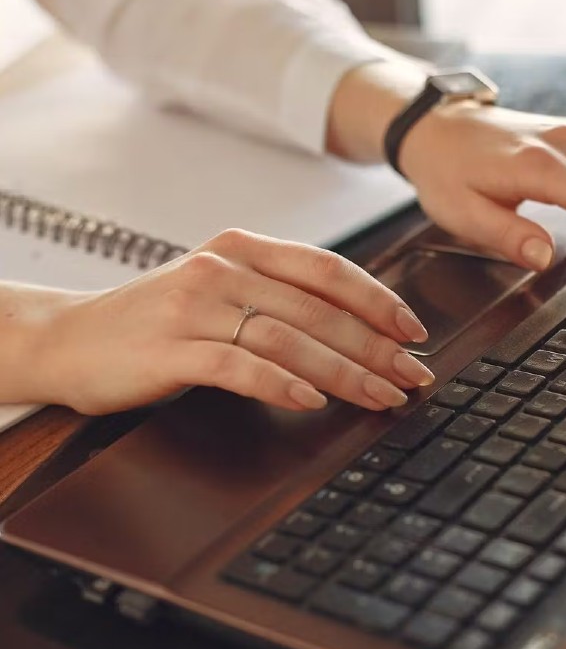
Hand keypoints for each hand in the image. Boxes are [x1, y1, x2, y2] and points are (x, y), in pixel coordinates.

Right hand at [32, 230, 432, 414]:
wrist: (69, 338)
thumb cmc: (156, 320)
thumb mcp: (219, 291)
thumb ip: (276, 297)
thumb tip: (352, 329)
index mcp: (242, 248)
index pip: (327, 269)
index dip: (378, 300)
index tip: (414, 331)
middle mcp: (223, 268)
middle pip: (318, 309)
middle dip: (375, 346)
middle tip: (413, 375)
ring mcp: (195, 306)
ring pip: (288, 337)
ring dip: (344, 371)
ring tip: (381, 396)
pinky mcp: (172, 347)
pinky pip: (239, 365)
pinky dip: (281, 383)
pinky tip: (312, 401)